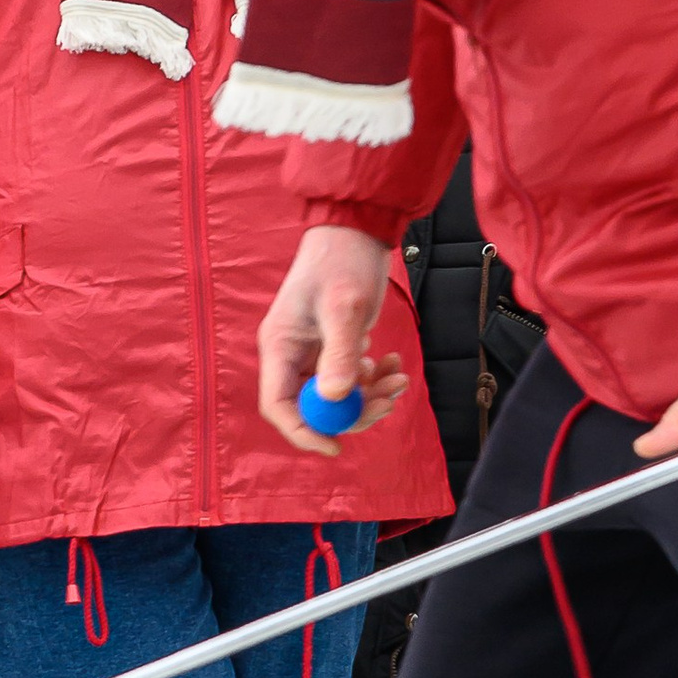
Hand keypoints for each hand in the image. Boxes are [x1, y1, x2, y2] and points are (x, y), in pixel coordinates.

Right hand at [256, 226, 409, 454]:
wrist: (358, 231)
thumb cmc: (343, 261)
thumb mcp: (344, 308)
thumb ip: (338, 354)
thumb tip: (333, 398)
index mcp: (280, 346)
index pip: (279, 405)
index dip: (304, 431)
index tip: (336, 446)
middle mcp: (292, 354)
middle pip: (312, 407)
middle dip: (351, 413)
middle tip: (386, 405)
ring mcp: (314, 352)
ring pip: (337, 396)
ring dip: (369, 395)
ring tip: (398, 378)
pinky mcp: (335, 347)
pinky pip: (351, 379)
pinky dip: (374, 378)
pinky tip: (392, 364)